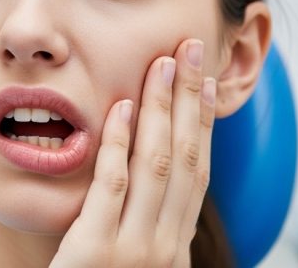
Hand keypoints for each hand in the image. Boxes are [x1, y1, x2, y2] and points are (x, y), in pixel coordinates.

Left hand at [50, 39, 216, 267]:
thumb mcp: (127, 259)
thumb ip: (135, 221)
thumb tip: (136, 168)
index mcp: (174, 246)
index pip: (195, 172)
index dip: (200, 122)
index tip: (202, 79)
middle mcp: (164, 247)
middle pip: (184, 160)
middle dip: (189, 102)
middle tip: (191, 50)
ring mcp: (134, 252)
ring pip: (155, 166)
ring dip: (160, 110)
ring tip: (164, 64)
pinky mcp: (95, 255)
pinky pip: (111, 188)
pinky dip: (118, 144)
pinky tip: (119, 108)